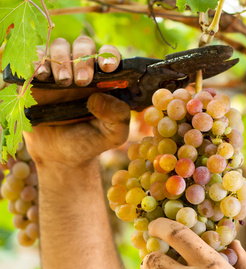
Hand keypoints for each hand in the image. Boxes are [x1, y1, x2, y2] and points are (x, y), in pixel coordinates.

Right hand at [23, 37, 129, 169]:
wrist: (61, 155)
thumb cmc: (90, 140)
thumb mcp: (113, 134)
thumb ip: (118, 116)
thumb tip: (101, 96)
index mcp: (104, 79)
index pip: (109, 56)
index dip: (109, 56)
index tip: (108, 67)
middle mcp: (81, 70)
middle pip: (83, 46)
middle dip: (83, 59)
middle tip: (82, 81)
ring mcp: (58, 71)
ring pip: (59, 47)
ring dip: (61, 59)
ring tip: (63, 81)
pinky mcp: (37, 77)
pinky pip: (36, 58)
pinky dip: (38, 62)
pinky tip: (42, 76)